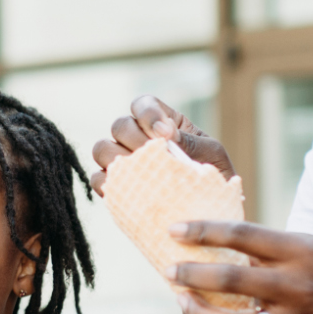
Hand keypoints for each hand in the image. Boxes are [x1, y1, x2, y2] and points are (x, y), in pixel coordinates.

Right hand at [89, 95, 233, 195]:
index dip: (147, 115)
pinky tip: (129, 190)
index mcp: (163, 122)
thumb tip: (166, 135)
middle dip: (134, 139)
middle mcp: (139, 137)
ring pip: (101, 149)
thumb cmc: (215, 176)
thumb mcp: (213, 154)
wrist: (210, 209)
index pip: (142, 104)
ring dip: (117, 159)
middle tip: (154, 157)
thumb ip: (191, 142)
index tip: (164, 135)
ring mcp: (125, 161)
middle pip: (119, 125)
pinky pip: (97, 179)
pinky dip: (107, 183)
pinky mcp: (117, 185)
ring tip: (142, 174)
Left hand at [166, 221, 312, 313]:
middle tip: (169, 269)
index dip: (204, 231)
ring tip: (185, 303)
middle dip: (194, 275)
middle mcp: (298, 286)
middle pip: (233, 280)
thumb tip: (236, 252)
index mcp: (302, 250)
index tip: (175, 229)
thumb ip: (281, 251)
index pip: (243, 236)